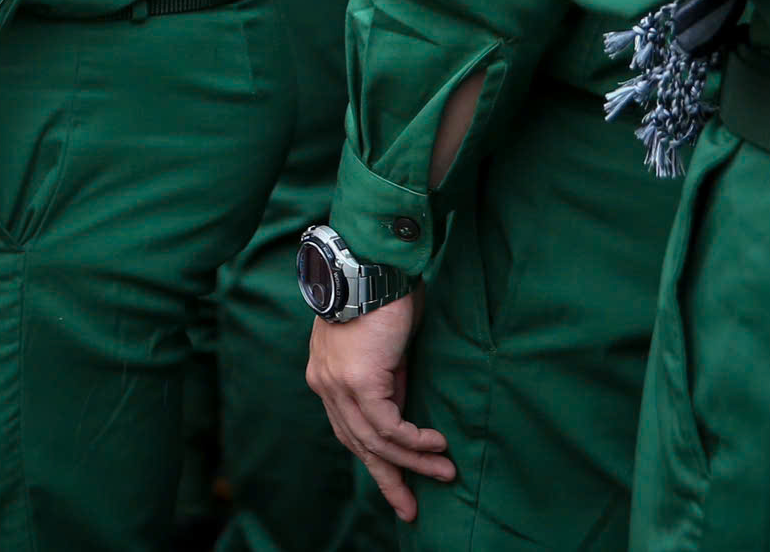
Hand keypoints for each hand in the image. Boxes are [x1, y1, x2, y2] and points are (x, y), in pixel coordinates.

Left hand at [307, 291, 454, 521]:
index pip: (347, 428)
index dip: (373, 457)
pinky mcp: (359, 380)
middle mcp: (324, 382)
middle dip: (387, 477)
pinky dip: (414, 441)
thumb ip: (387, 377)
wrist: (372, 261)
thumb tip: (404, 408)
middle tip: (409, 508)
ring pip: (375, 440)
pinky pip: (389, 426)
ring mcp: (337, 382)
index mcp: (325, 374)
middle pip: (356, 444)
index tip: (396, 481)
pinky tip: (436, 446)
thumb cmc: (382, 295)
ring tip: (444, 473)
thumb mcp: (384, 346)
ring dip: (413, 463)